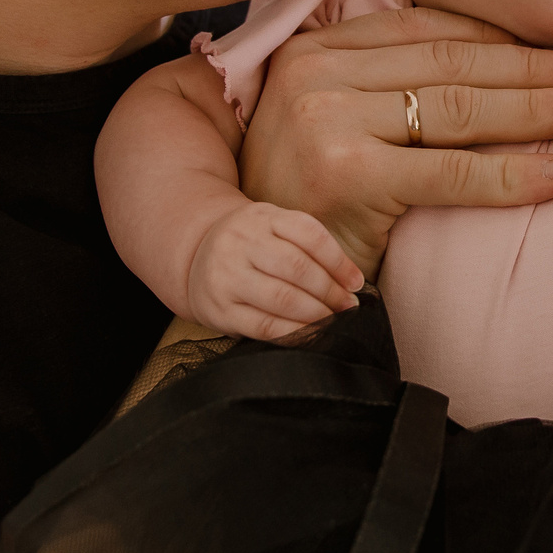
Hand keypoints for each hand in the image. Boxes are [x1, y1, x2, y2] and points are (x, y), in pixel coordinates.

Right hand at [185, 201, 365, 340]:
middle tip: (348, 307)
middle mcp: (240, 242)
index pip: (308, 234)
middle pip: (296, 267)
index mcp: (262, 217)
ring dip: (316, 314)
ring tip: (335, 321)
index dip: (338, 261)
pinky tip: (312, 335)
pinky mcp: (219, 309)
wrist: (196, 257)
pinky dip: (295, 333)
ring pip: (281, 298)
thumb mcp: (274, 229)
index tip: (356, 283)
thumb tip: (352, 283)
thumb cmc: (252, 247)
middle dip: (330, 291)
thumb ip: (309, 247)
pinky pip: (264, 326)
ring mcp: (226, 275)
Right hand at [240, 7, 552, 273]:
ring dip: (538, 110)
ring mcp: (327, 119)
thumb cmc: (307, 199)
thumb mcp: (336, 122)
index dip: (504, 39)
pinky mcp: (346, 174)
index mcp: (317, 48)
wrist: (255, 267)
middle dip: (536, 69)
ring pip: (459, 108)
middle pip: (453, 64)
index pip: (430, 29)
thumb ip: (388, 85)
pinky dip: (511, 172)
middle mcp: (316, 72)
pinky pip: (450, 170)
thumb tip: (495, 57)